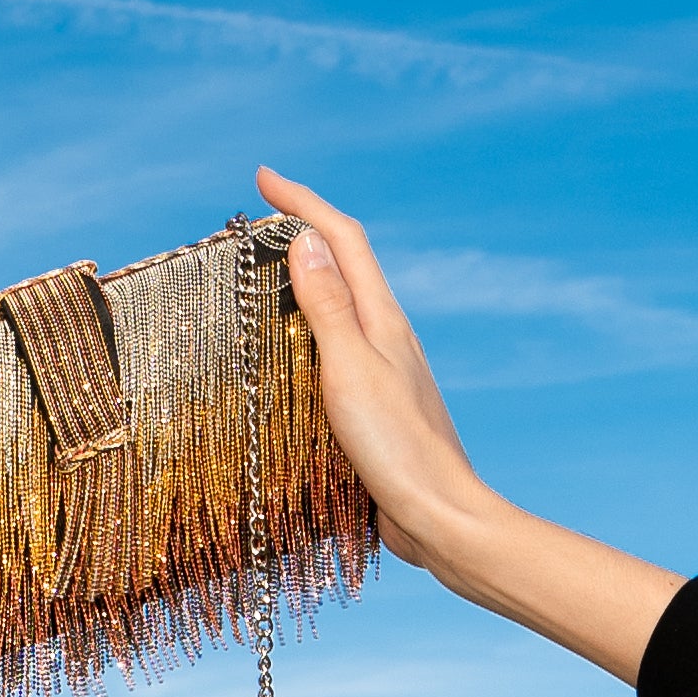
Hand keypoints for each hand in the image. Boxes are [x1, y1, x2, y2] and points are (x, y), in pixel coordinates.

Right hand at [256, 166, 498, 585]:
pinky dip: (307, 331)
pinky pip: (335, 349)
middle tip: (257, 222)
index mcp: (383, 320)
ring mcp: (384, 371)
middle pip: (344, 265)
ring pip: (341, 307)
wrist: (440, 517)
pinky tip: (289, 353)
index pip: (343, 240)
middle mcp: (387, 337)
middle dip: (303, 231)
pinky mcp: (376, 407)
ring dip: (304, 280)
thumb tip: (306, 240)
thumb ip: (329, 307)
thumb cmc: (399, 448)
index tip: (264, 179)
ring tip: (262, 276)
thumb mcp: (351, 370)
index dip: (304, 202)